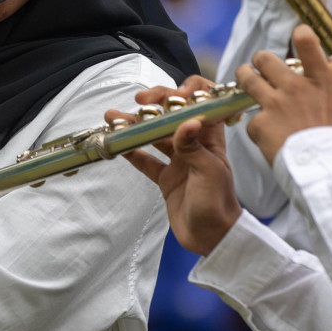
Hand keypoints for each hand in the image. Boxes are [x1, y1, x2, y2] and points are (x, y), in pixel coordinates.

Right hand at [116, 76, 241, 256]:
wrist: (212, 238)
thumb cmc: (218, 205)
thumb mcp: (208, 173)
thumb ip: (194, 147)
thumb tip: (185, 121)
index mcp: (211, 140)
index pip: (203, 104)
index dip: (190, 92)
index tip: (173, 95)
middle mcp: (195, 146)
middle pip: (173, 115)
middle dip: (155, 104)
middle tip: (139, 102)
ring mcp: (179, 162)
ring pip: (155, 136)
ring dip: (136, 126)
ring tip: (113, 118)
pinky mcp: (166, 179)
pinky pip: (146, 161)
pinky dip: (132, 153)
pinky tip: (117, 145)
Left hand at [239, 25, 331, 165]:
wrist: (325, 170)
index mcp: (320, 83)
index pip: (308, 44)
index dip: (301, 34)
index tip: (299, 32)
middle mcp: (295, 87)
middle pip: (266, 59)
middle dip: (260, 60)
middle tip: (259, 66)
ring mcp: (274, 103)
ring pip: (247, 78)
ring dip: (244, 76)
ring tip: (244, 78)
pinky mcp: (259, 123)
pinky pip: (252, 120)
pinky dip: (257, 128)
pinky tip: (266, 137)